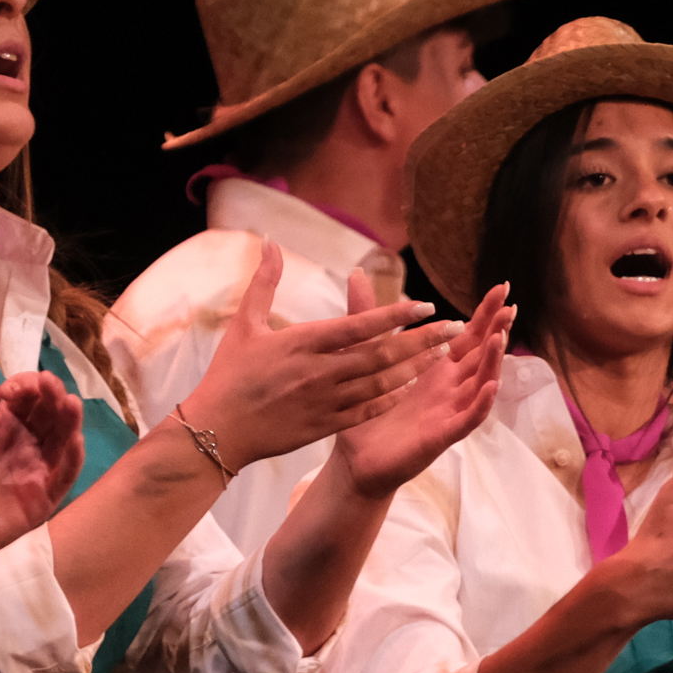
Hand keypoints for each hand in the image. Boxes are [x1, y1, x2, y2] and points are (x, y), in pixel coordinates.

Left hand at [0, 371, 84, 564]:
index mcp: (3, 425)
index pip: (25, 398)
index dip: (25, 387)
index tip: (12, 389)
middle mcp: (26, 442)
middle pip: (48, 414)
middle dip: (52, 395)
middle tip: (49, 384)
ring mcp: (37, 469)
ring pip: (62, 439)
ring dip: (70, 419)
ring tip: (71, 402)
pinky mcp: (44, 497)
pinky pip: (65, 475)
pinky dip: (74, 457)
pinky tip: (75, 439)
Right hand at [175, 242, 442, 467]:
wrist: (218, 430)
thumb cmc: (229, 375)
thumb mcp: (244, 324)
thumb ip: (264, 282)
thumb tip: (270, 242)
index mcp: (303, 343)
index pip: (359, 325)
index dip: (395, 314)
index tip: (424, 305)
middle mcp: (320, 372)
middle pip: (381, 354)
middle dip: (421, 340)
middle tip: (454, 329)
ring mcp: (326, 401)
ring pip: (381, 383)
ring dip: (415, 368)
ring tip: (443, 356)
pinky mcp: (326, 426)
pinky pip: (368, 411)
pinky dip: (393, 398)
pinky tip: (413, 387)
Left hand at [331, 282, 511, 498]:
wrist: (355, 460)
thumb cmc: (366, 413)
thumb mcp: (365, 356)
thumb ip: (367, 317)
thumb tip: (356, 274)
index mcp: (436, 367)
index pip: (468, 335)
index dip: (487, 314)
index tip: (503, 288)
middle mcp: (449, 387)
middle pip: (482, 355)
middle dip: (498, 331)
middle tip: (512, 306)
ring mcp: (449, 411)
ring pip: (480, 383)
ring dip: (493, 362)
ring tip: (500, 338)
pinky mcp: (442, 435)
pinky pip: (468, 418)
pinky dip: (481, 403)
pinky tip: (491, 386)